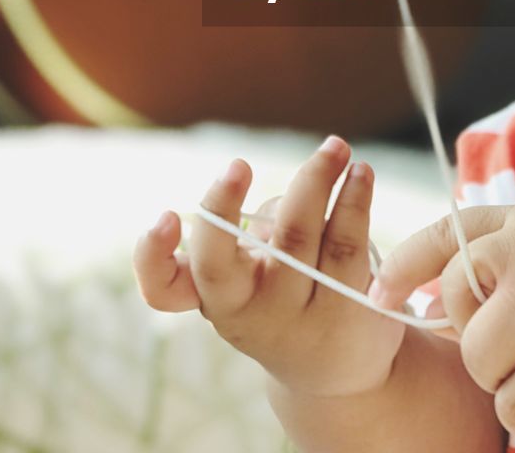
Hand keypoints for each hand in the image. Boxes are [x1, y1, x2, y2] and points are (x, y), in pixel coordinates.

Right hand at [132, 136, 405, 397]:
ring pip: (298, 240)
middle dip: (226, 204)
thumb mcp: (248, 277)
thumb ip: (244, 234)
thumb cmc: (282, 299)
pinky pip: (348, 247)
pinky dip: (354, 202)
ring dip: (315, 182)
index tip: (165, 216)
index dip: (153, 258)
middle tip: (237, 163)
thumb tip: (272, 193)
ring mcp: (300, 319)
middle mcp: (251, 316)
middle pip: (232, 260)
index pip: (165, 290)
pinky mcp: (349, 313)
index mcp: (217, 298)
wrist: (341, 367)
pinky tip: (361, 174)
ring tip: (335, 147)